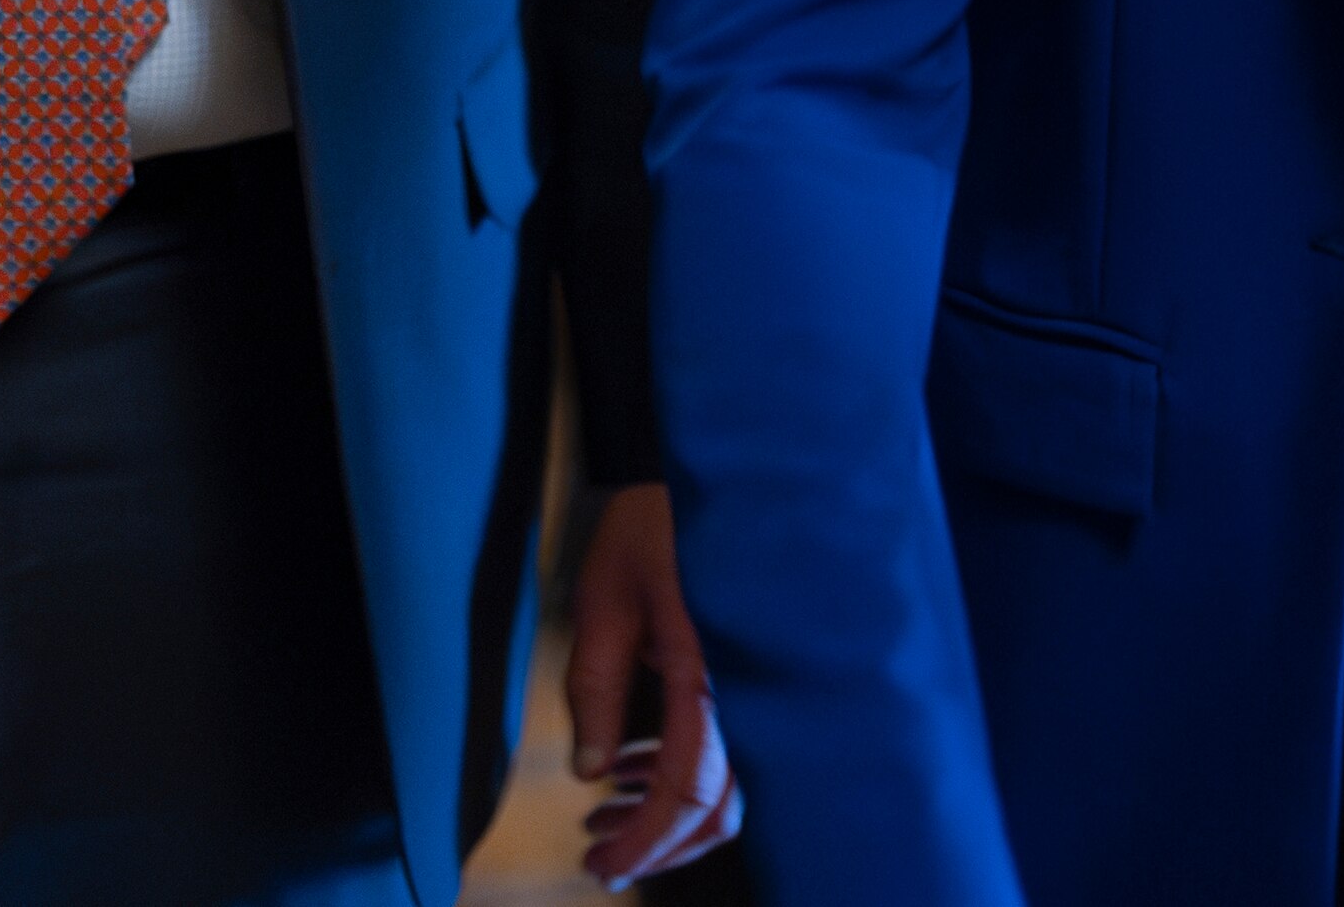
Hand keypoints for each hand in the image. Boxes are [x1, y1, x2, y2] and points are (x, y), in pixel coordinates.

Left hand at [565, 483, 738, 887]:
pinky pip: (726, 751)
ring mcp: (753, 689)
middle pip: (718, 806)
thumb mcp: (605, 601)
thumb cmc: (656, 527)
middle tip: (601, 856)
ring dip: (666, 814)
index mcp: (709, 673)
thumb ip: (596, 689)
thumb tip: (590, 771)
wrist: (720, 478)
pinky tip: (632, 769)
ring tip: (604, 818)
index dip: (646, 840)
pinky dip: (679, 775)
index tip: (603, 865)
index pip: (687, 789)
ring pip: (726, 787)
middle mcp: (745, 692)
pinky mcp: (747, 680)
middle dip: (657, 843)